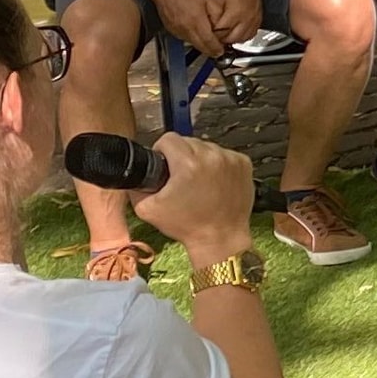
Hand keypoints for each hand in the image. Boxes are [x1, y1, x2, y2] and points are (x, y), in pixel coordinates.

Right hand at [131, 134, 255, 263]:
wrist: (220, 238)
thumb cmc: (186, 226)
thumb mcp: (148, 209)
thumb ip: (135, 187)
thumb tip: (133, 173)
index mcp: (188, 164)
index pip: (169, 139)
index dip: (161, 151)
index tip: (164, 164)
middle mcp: (212, 156)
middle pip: (188, 141)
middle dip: (181, 156)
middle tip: (180, 177)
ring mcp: (230, 159)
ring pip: (207, 147)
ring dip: (200, 159)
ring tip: (198, 181)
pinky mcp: (244, 164)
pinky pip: (224, 154)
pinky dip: (217, 164)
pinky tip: (213, 182)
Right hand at [143, 0, 235, 61]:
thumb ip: (218, 14)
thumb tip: (223, 26)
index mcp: (196, 21)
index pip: (209, 43)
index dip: (217, 49)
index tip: (222, 50)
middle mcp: (186, 29)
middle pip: (201, 47)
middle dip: (211, 50)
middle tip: (218, 48)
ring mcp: (177, 31)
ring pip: (193, 44)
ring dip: (202, 44)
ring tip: (208, 36)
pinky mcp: (172, 31)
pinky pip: (185, 39)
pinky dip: (193, 38)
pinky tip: (196, 29)